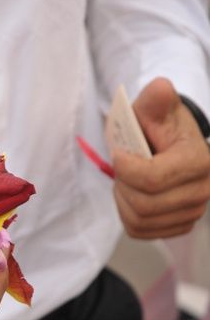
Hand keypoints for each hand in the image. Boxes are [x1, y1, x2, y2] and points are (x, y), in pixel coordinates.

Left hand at [113, 77, 209, 238]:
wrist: (171, 145)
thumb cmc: (159, 126)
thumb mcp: (154, 108)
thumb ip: (155, 99)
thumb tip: (160, 88)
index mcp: (198, 161)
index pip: (152, 179)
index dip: (125, 168)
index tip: (118, 153)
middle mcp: (202, 190)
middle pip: (144, 204)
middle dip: (123, 185)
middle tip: (121, 168)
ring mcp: (192, 212)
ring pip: (139, 220)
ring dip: (123, 200)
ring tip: (126, 181)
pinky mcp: (179, 226)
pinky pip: (140, 231)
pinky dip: (127, 215)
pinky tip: (132, 196)